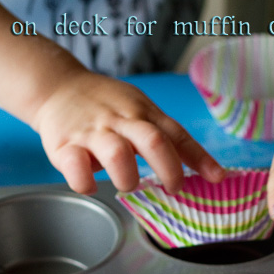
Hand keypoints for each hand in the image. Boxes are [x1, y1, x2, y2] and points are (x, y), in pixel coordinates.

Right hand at [33, 69, 225, 194]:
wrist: (56, 86)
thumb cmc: (105, 106)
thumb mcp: (140, 111)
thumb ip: (168, 138)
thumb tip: (209, 172)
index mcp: (143, 114)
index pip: (176, 134)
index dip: (199, 158)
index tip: (217, 178)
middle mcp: (121, 121)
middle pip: (153, 141)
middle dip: (169, 169)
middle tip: (173, 187)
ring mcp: (93, 132)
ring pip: (117, 154)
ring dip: (128, 178)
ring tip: (128, 184)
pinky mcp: (64, 145)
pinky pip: (76, 167)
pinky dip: (86, 183)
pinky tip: (90, 184)